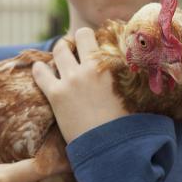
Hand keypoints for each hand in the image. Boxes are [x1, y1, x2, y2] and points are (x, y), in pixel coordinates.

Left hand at [32, 28, 127, 143]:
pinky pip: (41, 73)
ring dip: (60, 51)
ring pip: (59, 50)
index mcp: (112, 66)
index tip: (94, 46)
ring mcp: (71, 79)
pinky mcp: (56, 94)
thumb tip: (142, 75)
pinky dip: (39, 70)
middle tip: (76, 49)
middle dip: (78, 39)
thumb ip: (132, 81)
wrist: (109, 147)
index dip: (97, 39)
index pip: (103, 37)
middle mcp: (91, 67)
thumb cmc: (126, 125)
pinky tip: (40, 70)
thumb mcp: (134, 97)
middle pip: (81, 35)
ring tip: (60, 57)